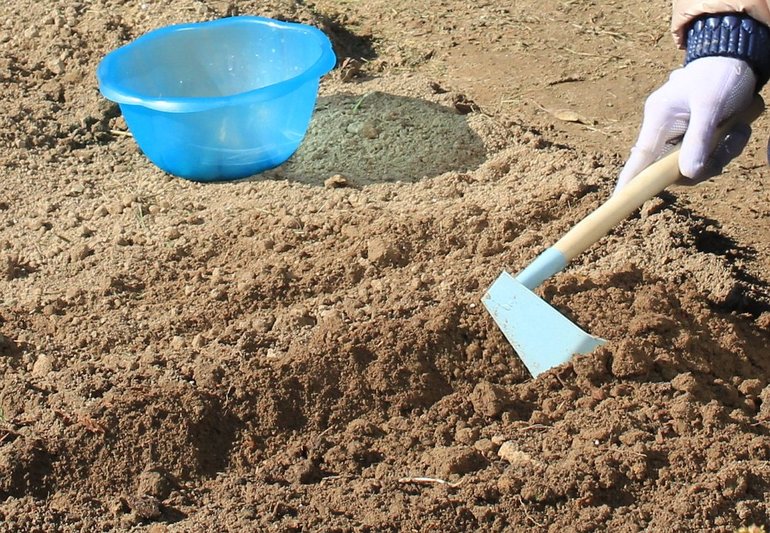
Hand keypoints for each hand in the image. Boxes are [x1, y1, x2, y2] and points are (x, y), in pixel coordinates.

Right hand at [615, 56, 755, 193]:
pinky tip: (738, 125)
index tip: (618, 200)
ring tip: (739, 127)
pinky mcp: (695, 132)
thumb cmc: (720, 73)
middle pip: (674, 167)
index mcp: (658, 119)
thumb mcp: (711, 106)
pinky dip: (727, 145)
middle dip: (706, 161)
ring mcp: (680, 131)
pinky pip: (707, 152)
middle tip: (730, 143)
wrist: (738, 52)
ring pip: (695, 161)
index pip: (639, 159)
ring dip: (722, 151)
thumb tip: (689, 174)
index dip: (629, 181)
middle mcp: (665, 128)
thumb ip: (699, 140)